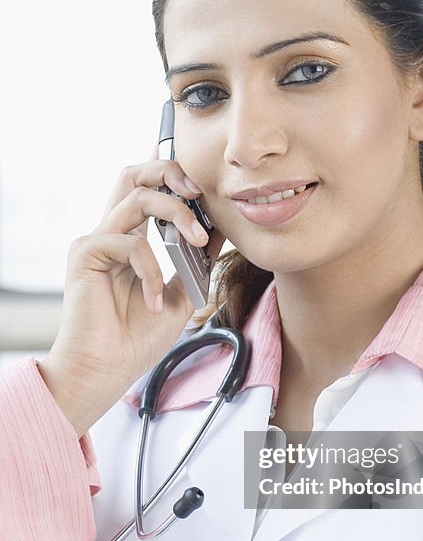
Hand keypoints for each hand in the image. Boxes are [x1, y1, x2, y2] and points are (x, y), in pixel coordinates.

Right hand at [38, 159, 225, 436]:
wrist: (107, 370)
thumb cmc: (137, 339)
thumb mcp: (182, 294)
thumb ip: (196, 262)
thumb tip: (219, 231)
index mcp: (131, 238)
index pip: (148, 189)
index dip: (172, 175)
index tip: (204, 189)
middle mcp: (111, 233)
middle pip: (133, 173)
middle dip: (169, 171)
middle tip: (198, 191)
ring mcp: (96, 240)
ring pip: (139, 197)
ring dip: (177, 214)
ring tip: (197, 242)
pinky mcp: (85, 253)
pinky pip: (132, 244)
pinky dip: (152, 270)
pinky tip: (153, 301)